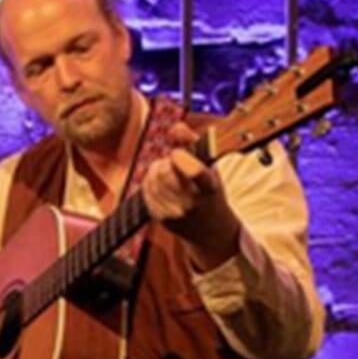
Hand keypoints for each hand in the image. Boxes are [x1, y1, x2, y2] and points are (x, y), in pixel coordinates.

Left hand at [142, 124, 241, 268]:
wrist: (211, 232)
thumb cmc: (211, 193)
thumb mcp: (211, 168)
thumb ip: (192, 143)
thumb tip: (174, 126)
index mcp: (209, 187)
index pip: (193, 170)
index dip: (179, 156)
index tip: (178, 153)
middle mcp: (191, 202)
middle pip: (165, 171)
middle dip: (165, 161)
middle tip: (172, 162)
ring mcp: (174, 212)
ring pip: (152, 179)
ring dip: (155, 169)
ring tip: (166, 171)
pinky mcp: (160, 218)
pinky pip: (145, 192)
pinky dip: (149, 182)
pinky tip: (159, 183)